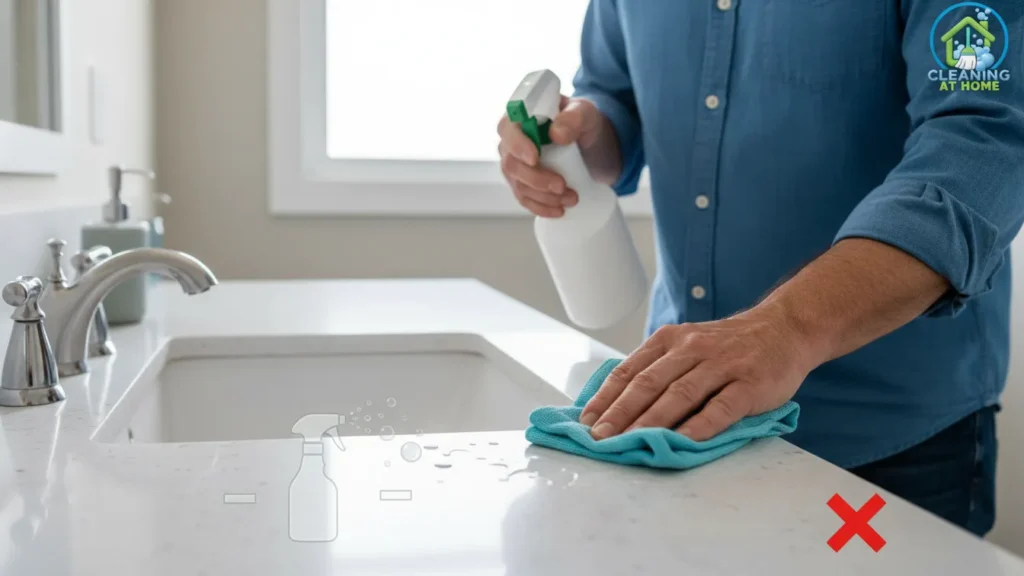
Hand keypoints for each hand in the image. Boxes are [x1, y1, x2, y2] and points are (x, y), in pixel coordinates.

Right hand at [497, 97, 606, 217]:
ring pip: (519, 185)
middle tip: (562, 186)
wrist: (589, 143)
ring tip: (572, 198)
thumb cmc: (582, 122)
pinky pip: (524, 199)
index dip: (517, 145)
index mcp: (520, 117)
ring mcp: (515, 165)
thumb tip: (556, 134)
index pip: (508, 129)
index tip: (534, 158)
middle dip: (536, 179)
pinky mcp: (523, 183)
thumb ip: (573, 117)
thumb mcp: (585, 113)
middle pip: (511, 164)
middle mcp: (511, 142)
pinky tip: (558, 211)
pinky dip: (541, 208)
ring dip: (544, 197)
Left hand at [579, 303, 825, 440]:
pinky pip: (721, 407)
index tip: (586, 421)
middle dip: (620, 413)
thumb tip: (618, 404)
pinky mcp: (750, 384)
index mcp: (670, 340)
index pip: (629, 370)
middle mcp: (692, 348)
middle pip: (648, 383)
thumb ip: (659, 368)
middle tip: (600, 438)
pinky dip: (701, 426)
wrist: (785, 327)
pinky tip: (684, 442)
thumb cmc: (729, 345)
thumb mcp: (688, 344)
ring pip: (680, 394)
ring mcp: (722, 365)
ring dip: (652, 421)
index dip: (606, 397)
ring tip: (631, 443)